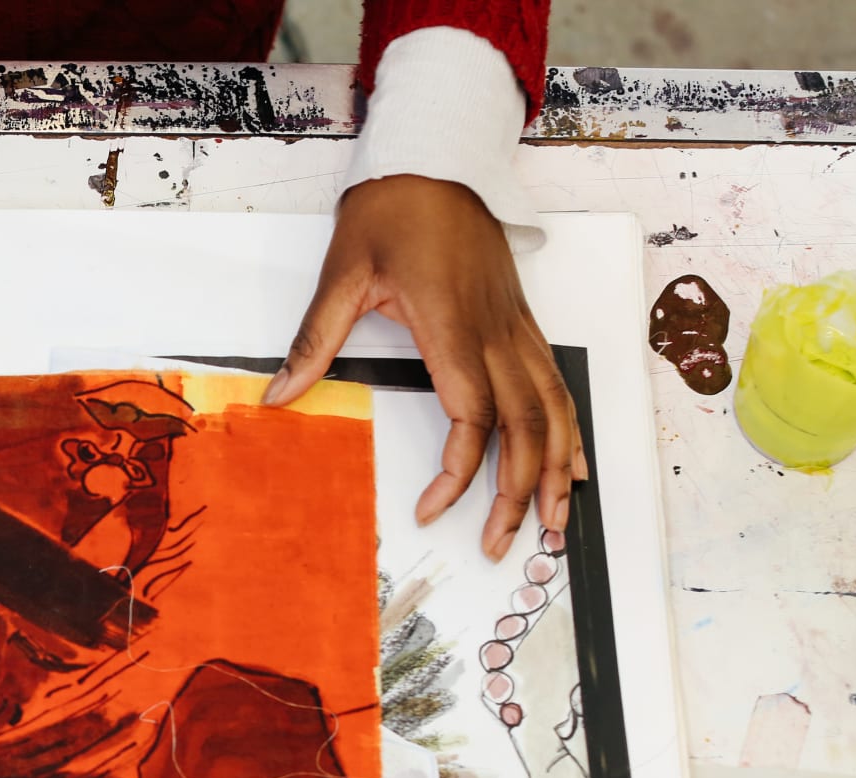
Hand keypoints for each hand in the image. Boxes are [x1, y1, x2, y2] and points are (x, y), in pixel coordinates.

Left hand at [264, 175, 585, 559]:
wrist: (436, 155)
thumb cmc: (391, 208)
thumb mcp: (342, 271)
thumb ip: (315, 339)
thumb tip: (279, 393)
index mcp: (452, 324)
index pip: (472, 415)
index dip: (460, 471)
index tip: (434, 507)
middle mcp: (495, 331)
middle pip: (524, 426)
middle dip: (521, 492)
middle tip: (504, 544)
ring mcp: (515, 325)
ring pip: (552, 408)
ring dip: (558, 469)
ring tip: (557, 523)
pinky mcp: (520, 319)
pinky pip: (555, 382)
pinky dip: (568, 428)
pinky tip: (575, 464)